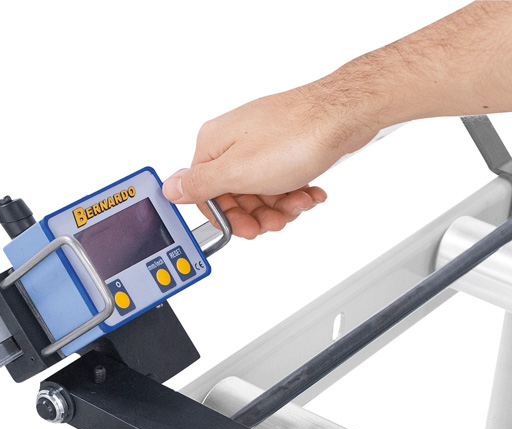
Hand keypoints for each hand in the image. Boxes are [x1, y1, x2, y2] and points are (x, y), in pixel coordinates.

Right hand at [162, 83, 383, 238]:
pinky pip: (283, 178)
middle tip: (275, 222)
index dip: (225, 217)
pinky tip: (310, 193)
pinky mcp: (284, 143)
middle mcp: (233, 141)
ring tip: (299, 204)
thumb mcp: (237, 172)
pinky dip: (296, 191)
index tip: (243, 230)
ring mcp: (260, 141)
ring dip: (281, 205)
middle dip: (258, 213)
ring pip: (261, 189)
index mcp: (213, 144)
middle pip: (235, 194)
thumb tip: (169, 189)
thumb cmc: (294, 136)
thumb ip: (199, 185)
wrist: (343, 114)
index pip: (204, 193)